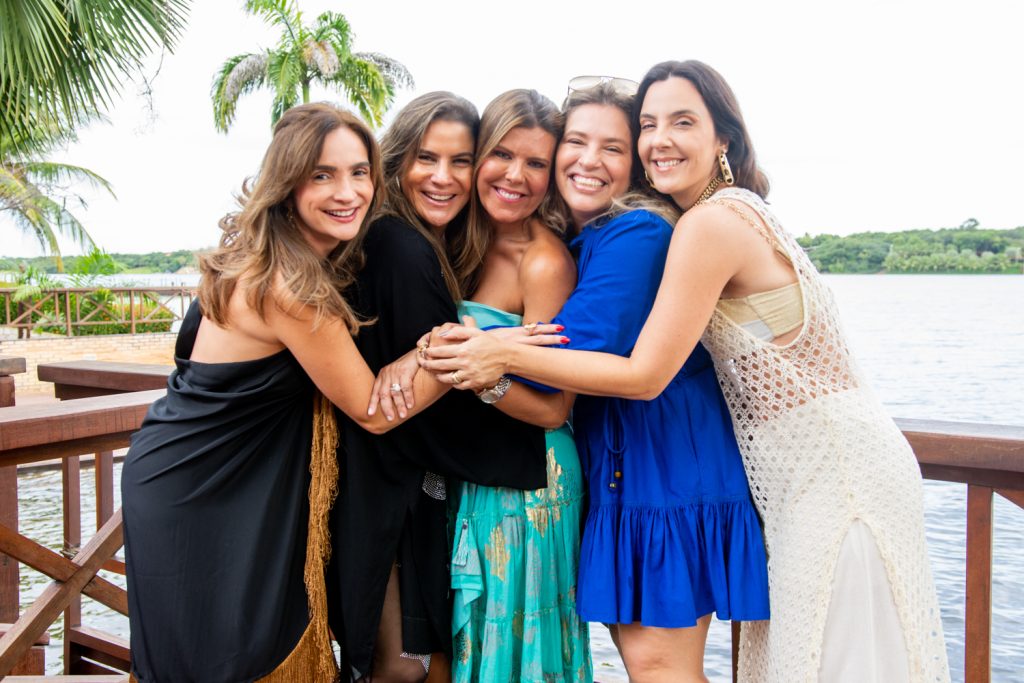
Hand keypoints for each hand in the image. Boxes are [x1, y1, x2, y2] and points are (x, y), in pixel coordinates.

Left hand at [368, 348, 421, 419]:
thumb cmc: (408, 367)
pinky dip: (408, 398)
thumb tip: (391, 403)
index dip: (372, 403)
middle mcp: (387, 374)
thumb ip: (392, 385)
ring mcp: (395, 372)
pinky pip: (406, 388)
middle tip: (390, 418)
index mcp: (382, 376)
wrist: (419, 354)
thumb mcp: (396, 375)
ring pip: (395, 392)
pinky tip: (411, 405)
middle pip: (384, 394)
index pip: (375, 391)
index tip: (370, 414)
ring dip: (400, 405)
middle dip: (386, 407)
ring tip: (403, 415)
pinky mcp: (405, 371)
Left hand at [422, 322, 567, 390]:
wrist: (507, 356)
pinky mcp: (474, 382)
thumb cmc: (490, 343)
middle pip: (440, 366)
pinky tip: (450, 378)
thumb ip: (458, 331)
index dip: (429, 352)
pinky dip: (452, 383)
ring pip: (447, 378)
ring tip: (434, 372)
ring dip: (438, 375)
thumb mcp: (475, 332)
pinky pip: (459, 385)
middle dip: (428, 365)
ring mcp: (469, 374)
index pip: (440, 352)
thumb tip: (442, 332)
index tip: (424, 352)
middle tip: (422, 363)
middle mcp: (465, 363)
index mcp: (463, 349)